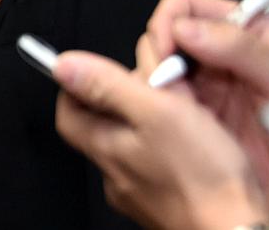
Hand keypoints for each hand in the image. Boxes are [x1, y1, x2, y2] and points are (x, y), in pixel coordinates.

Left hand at [54, 50, 268, 229]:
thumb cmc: (203, 180)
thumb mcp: (155, 112)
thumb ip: (108, 86)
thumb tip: (65, 66)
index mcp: (105, 149)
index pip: (68, 112)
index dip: (79, 85)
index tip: (101, 69)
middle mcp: (116, 176)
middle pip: (102, 126)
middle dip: (123, 99)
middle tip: (154, 84)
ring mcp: (140, 194)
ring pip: (133, 145)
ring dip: (150, 121)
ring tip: (181, 109)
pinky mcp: (166, 203)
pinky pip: (157, 164)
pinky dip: (168, 146)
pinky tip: (194, 141)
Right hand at [143, 0, 268, 183]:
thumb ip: (239, 47)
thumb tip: (183, 28)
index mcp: (244, 27)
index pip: (187, 5)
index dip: (169, 21)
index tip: (166, 49)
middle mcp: (217, 49)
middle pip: (164, 33)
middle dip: (160, 54)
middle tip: (170, 83)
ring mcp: (203, 81)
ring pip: (156, 65)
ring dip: (159, 81)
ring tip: (180, 105)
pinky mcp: (193, 111)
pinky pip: (160, 97)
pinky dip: (160, 103)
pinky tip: (180, 119)